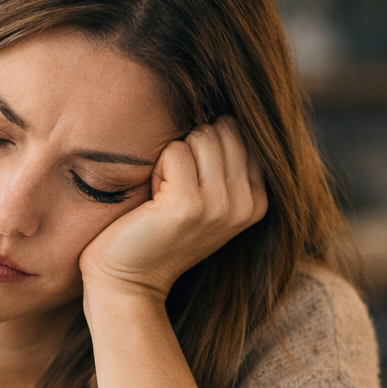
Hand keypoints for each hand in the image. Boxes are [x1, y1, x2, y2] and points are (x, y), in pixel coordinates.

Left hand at [79, 116, 266, 300]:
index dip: (205, 149)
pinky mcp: (190, 205)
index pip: (240, 133)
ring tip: (164, 195)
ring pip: (201, 137)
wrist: (129, 280)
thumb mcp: (205, 197)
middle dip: (189, 148)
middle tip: (173, 189)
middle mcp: (246, 205)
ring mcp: (221, 206)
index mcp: (257, 200)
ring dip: (173, 157)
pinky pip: (176, 151)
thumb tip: (227, 107)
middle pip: (222, 130)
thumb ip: (225, 161)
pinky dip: (157, 167)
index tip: (189, 185)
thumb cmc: (157, 231)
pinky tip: (153, 199)